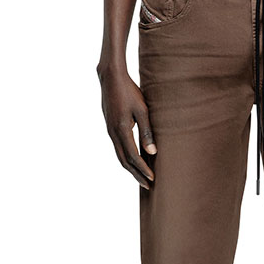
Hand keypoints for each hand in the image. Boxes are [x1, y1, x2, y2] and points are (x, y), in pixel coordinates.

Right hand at [97, 62, 156, 188]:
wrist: (110, 78)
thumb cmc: (129, 91)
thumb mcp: (142, 110)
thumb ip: (147, 131)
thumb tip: (153, 152)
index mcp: (122, 130)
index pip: (133, 157)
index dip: (143, 169)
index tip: (152, 179)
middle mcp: (113, 134)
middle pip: (124, 161)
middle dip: (136, 174)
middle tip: (147, 185)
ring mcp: (110, 131)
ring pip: (119, 156)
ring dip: (130, 168)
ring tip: (141, 177)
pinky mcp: (110, 128)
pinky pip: (117, 148)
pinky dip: (126, 158)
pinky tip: (133, 160)